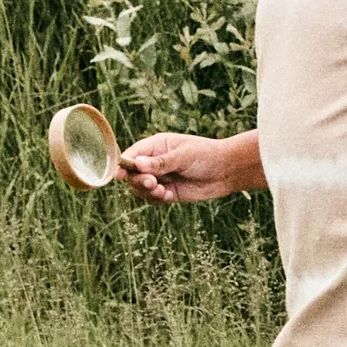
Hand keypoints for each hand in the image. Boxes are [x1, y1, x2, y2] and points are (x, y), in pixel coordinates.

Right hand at [120, 132, 240, 202]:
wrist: (227, 170)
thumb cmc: (206, 155)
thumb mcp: (183, 156)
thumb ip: (160, 162)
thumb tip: (137, 164)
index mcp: (156, 146)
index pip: (132, 155)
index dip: (123, 166)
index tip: (119, 176)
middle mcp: (154, 162)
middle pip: (133, 175)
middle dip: (139, 181)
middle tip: (152, 183)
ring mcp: (161, 177)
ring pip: (141, 189)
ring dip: (148, 192)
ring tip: (162, 191)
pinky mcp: (168, 192)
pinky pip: (153, 199)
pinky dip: (158, 199)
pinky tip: (170, 195)